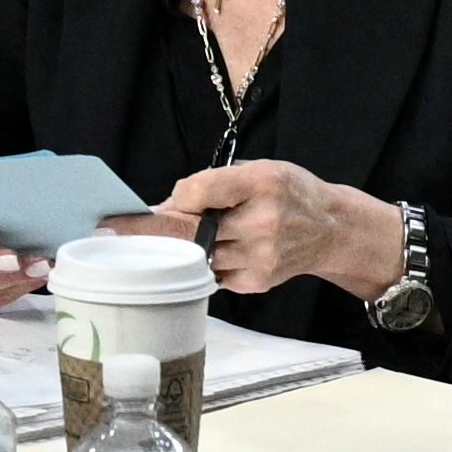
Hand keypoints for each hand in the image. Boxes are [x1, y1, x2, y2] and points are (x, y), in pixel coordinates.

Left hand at [151, 156, 406, 302]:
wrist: (332, 230)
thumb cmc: (289, 193)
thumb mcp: (257, 171)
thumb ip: (212, 184)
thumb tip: (165, 208)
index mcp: (261, 183)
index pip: (197, 191)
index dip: (175, 199)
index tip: (154, 207)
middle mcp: (262, 221)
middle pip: (191, 230)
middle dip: (158, 230)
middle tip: (119, 231)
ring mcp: (261, 256)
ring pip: (198, 255)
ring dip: (183, 248)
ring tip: (187, 238)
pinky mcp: (257, 280)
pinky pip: (213, 274)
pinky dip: (207, 263)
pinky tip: (219, 253)